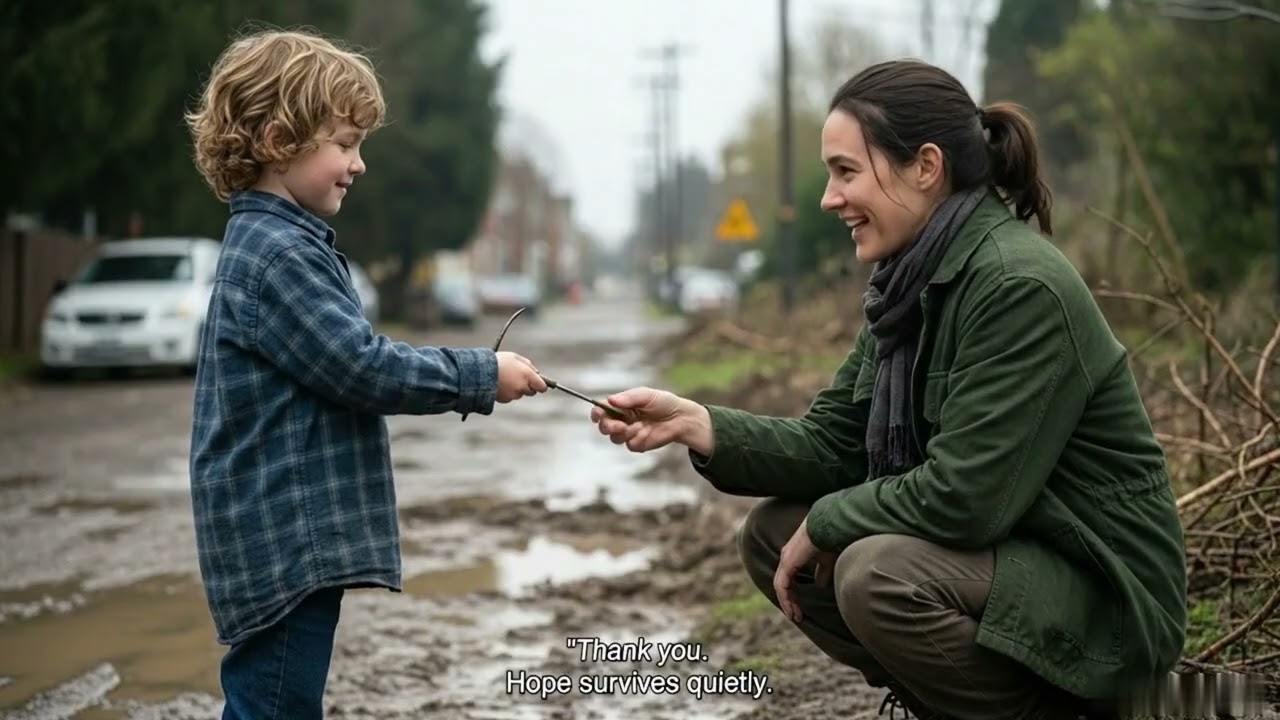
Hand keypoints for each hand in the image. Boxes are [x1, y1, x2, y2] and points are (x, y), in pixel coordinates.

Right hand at [495, 351, 547, 402]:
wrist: (480, 372)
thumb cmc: (499, 361)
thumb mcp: (515, 357)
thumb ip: (528, 365)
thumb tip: (537, 373)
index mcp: (528, 376)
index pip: (542, 387)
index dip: (541, 384)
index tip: (539, 383)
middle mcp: (522, 387)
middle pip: (531, 391)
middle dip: (528, 386)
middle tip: (519, 377)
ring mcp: (513, 395)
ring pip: (520, 394)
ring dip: (516, 388)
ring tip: (506, 378)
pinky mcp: (505, 399)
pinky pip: (510, 396)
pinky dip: (507, 392)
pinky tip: (500, 383)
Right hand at [590, 386, 704, 452]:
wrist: (680, 418)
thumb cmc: (663, 402)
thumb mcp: (646, 395)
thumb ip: (628, 398)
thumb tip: (610, 399)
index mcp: (621, 406)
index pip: (602, 410)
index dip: (597, 412)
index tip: (598, 413)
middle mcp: (622, 420)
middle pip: (604, 426)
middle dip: (606, 426)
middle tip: (617, 424)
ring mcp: (629, 433)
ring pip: (614, 438)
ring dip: (621, 433)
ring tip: (634, 426)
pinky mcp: (637, 444)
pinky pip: (629, 444)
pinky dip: (635, 438)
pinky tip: (645, 432)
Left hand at [773, 519, 836, 623]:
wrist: (830, 526)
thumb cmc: (830, 539)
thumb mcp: (826, 561)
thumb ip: (822, 573)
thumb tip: (821, 585)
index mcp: (793, 556)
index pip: (788, 578)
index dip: (792, 594)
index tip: (800, 608)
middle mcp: (787, 557)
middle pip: (782, 584)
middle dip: (789, 601)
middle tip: (797, 616)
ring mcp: (786, 559)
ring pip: (780, 586)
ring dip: (786, 603)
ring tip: (795, 616)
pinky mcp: (788, 562)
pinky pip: (781, 585)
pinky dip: (785, 598)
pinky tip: (792, 609)